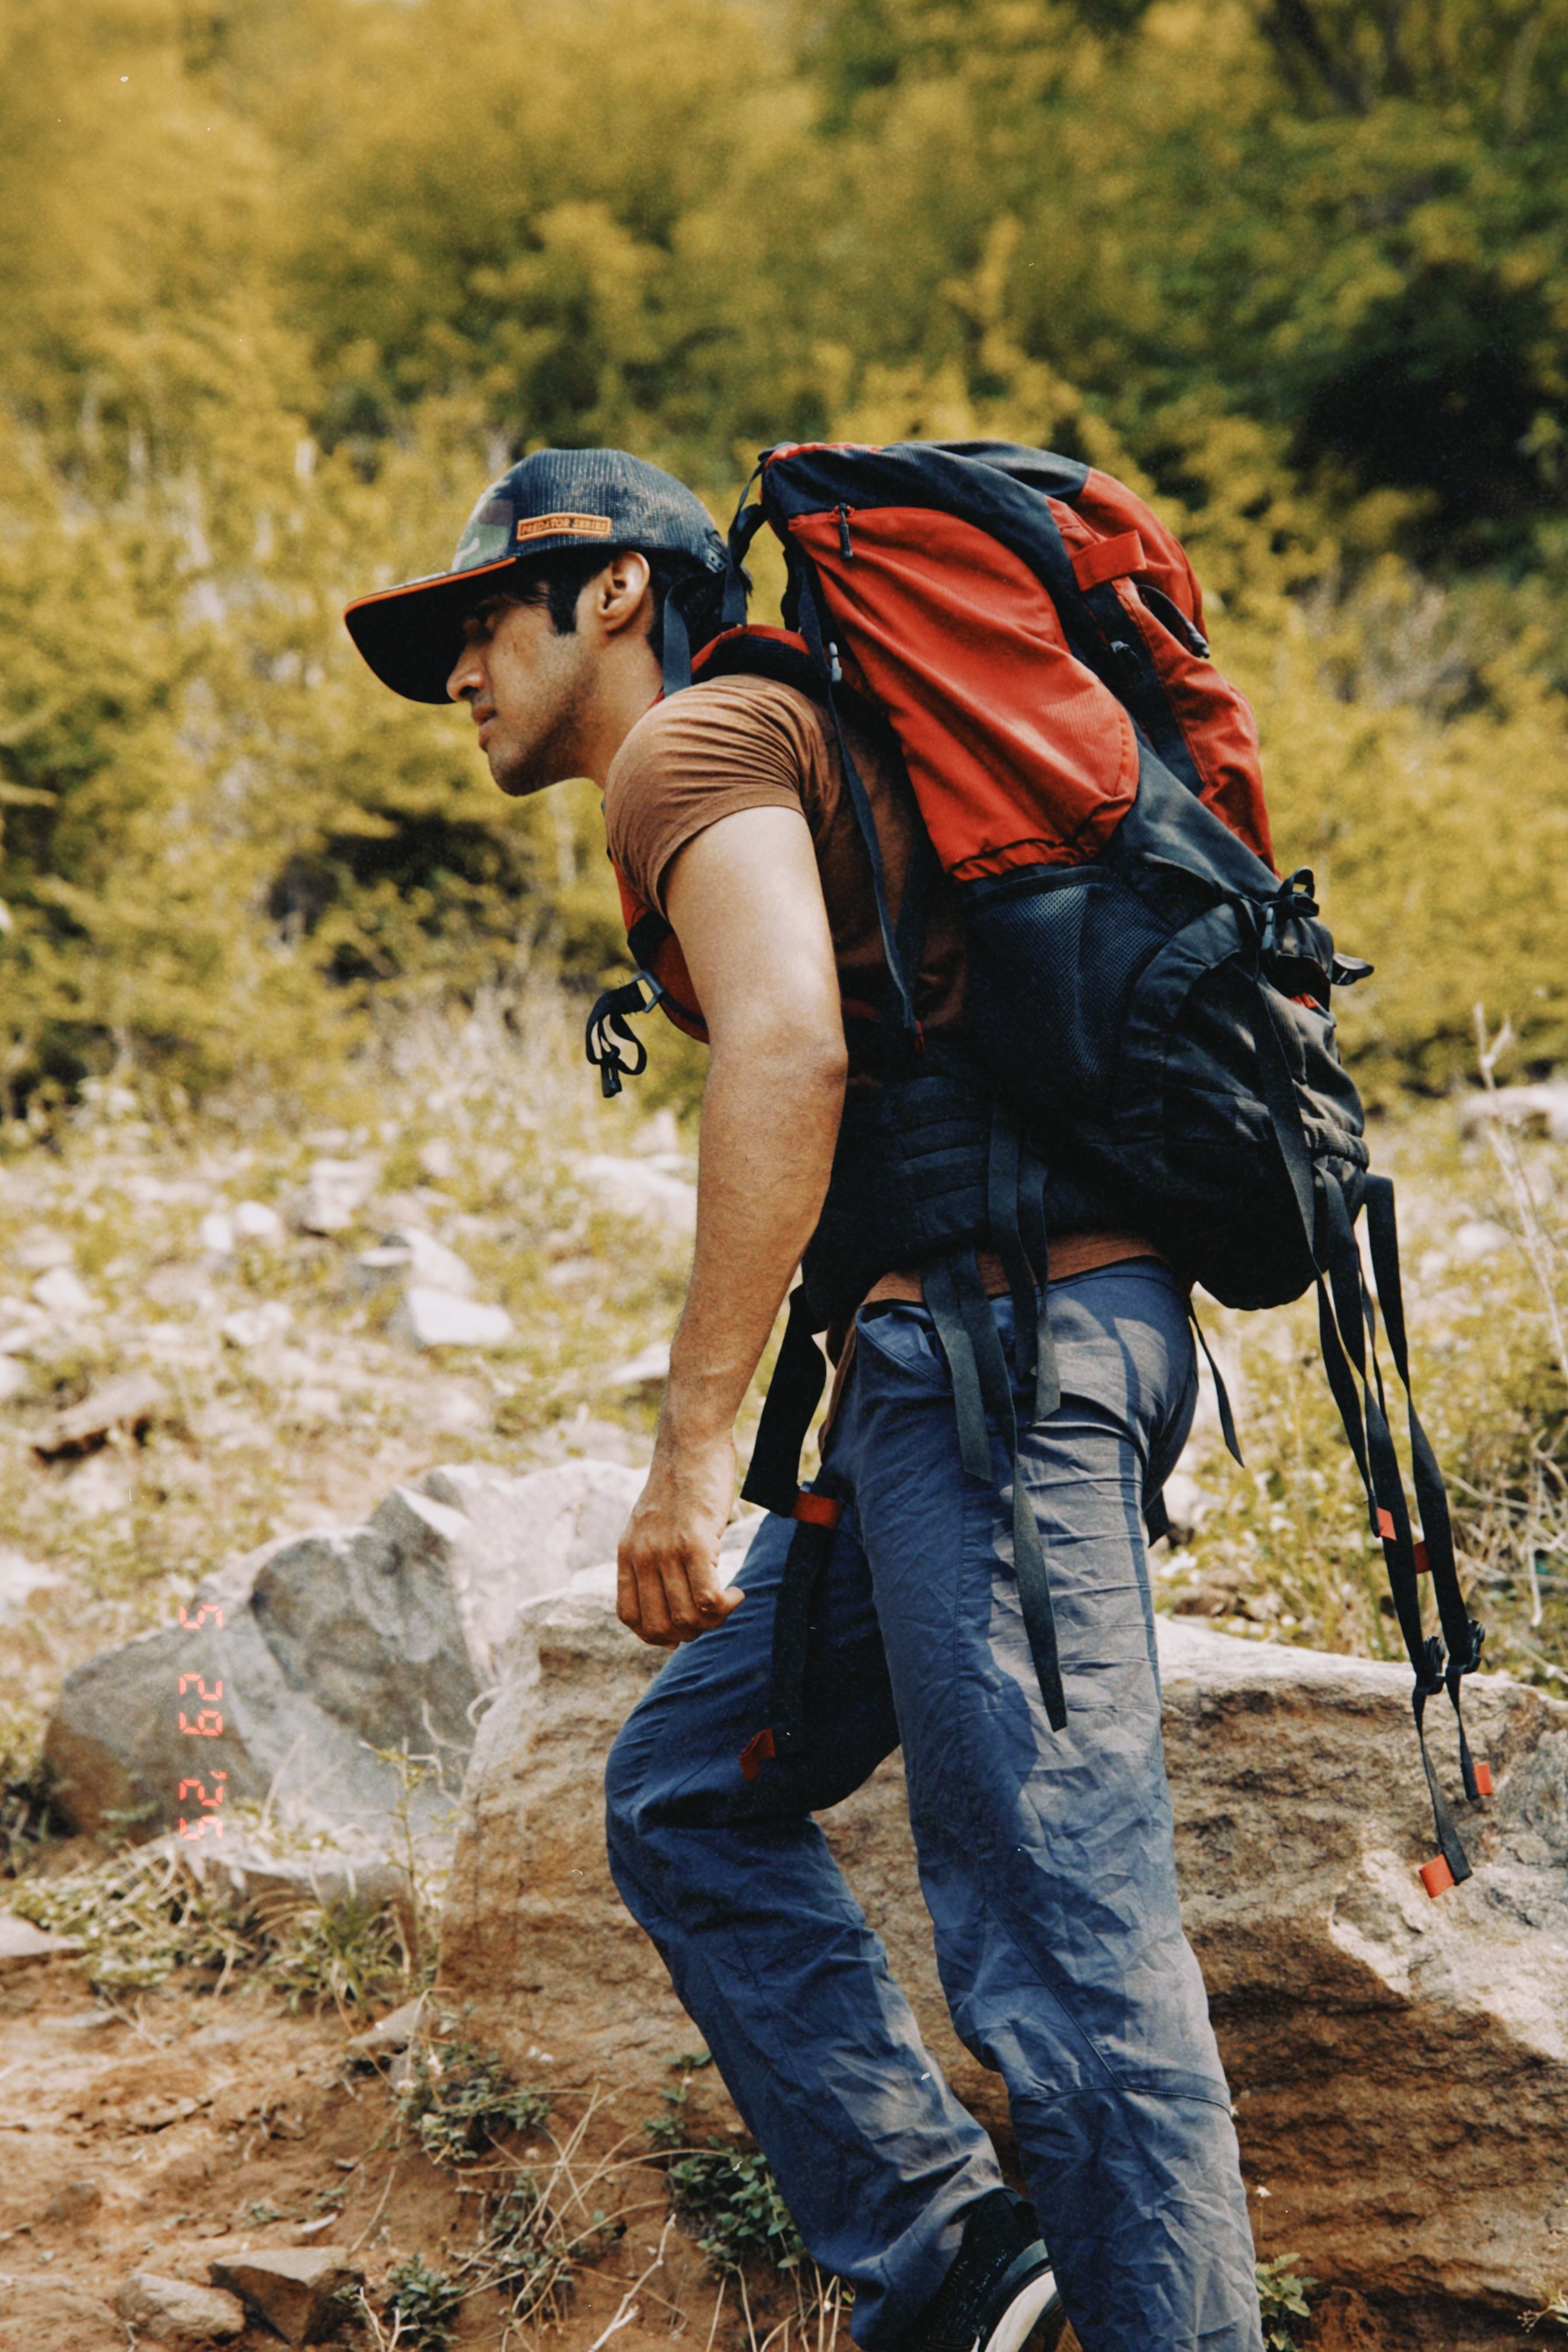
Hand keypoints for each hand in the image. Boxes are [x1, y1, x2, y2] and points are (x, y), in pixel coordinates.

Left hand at [618, 1428, 744, 1646]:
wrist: (691, 1441)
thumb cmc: (683, 1480)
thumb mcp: (655, 1522)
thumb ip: (656, 1554)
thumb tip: (676, 1591)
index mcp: (627, 1553)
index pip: (630, 1617)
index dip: (657, 1634)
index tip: (684, 1626)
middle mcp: (641, 1557)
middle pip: (660, 1627)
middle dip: (690, 1632)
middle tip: (712, 1614)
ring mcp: (666, 1551)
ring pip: (687, 1618)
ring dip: (714, 1620)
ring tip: (728, 1600)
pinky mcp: (694, 1542)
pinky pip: (707, 1599)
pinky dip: (726, 1605)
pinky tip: (737, 1592)